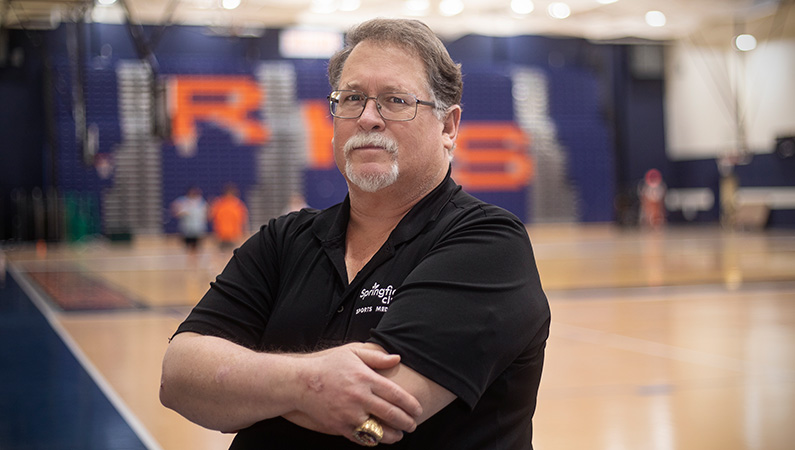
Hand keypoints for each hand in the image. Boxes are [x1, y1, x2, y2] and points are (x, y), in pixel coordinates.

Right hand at [284, 343, 422, 443]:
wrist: (300, 382)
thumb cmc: (328, 365)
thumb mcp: (352, 352)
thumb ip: (376, 356)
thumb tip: (396, 358)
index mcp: (365, 378)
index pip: (396, 395)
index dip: (411, 404)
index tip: (418, 409)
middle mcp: (359, 397)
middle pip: (391, 414)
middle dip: (407, 422)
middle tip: (413, 424)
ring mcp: (349, 413)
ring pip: (379, 430)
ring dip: (393, 435)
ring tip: (399, 435)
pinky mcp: (339, 426)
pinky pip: (361, 437)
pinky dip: (373, 440)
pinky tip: (379, 437)